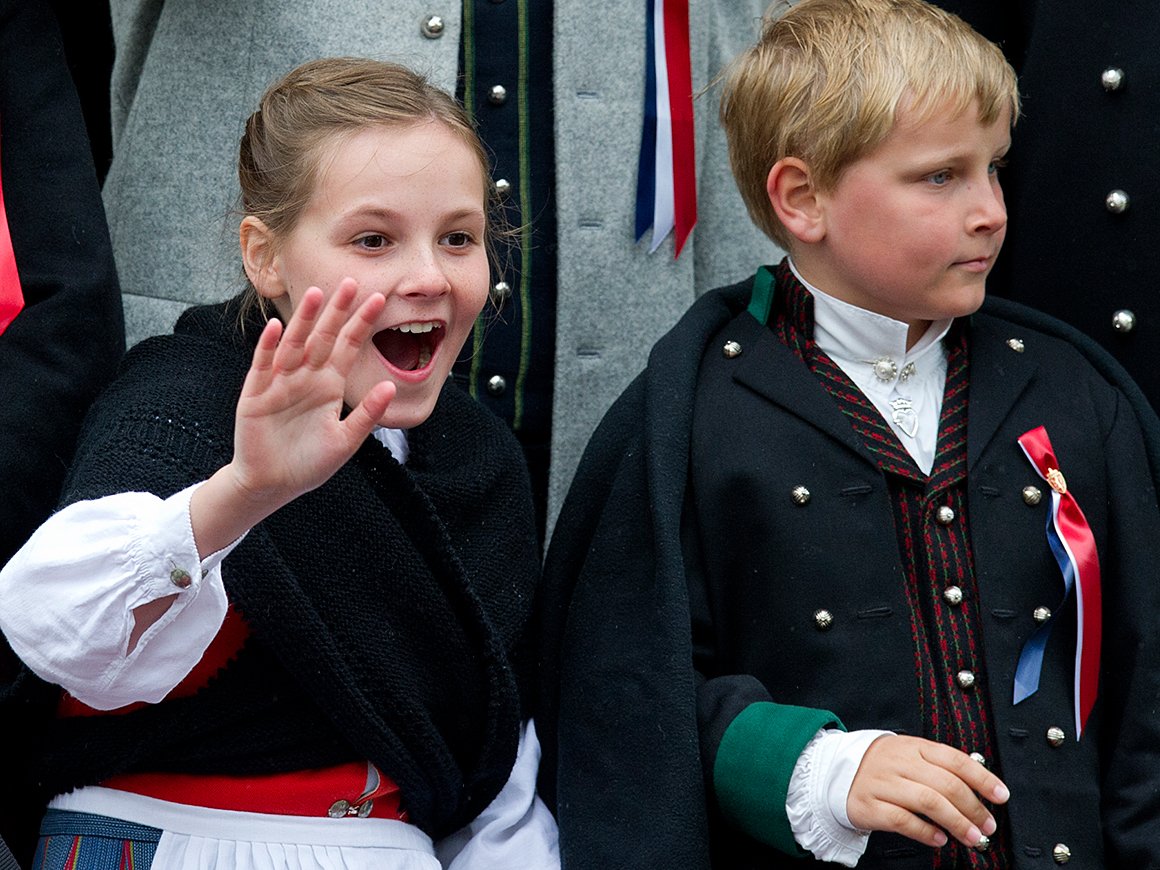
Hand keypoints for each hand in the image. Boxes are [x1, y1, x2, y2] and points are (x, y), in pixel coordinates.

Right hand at [231, 278, 393, 503]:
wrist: (272, 485)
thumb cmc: (309, 464)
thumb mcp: (345, 441)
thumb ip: (366, 415)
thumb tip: (391, 386)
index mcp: (329, 385)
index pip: (348, 347)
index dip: (361, 324)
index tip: (378, 300)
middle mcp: (306, 377)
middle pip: (323, 337)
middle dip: (337, 311)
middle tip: (351, 281)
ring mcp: (280, 383)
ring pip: (294, 344)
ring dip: (304, 320)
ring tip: (317, 295)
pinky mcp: (256, 395)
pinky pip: (263, 367)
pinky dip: (269, 348)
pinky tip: (276, 328)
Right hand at [846, 734, 1009, 849]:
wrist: (835, 771)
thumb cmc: (882, 767)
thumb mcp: (909, 756)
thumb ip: (939, 767)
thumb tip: (979, 788)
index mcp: (913, 747)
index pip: (954, 759)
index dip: (981, 778)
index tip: (1000, 795)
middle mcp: (898, 762)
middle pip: (944, 783)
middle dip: (973, 808)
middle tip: (987, 825)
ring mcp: (882, 783)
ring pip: (927, 801)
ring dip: (956, 822)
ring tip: (971, 837)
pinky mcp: (869, 805)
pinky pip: (902, 820)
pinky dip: (925, 831)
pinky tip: (939, 839)